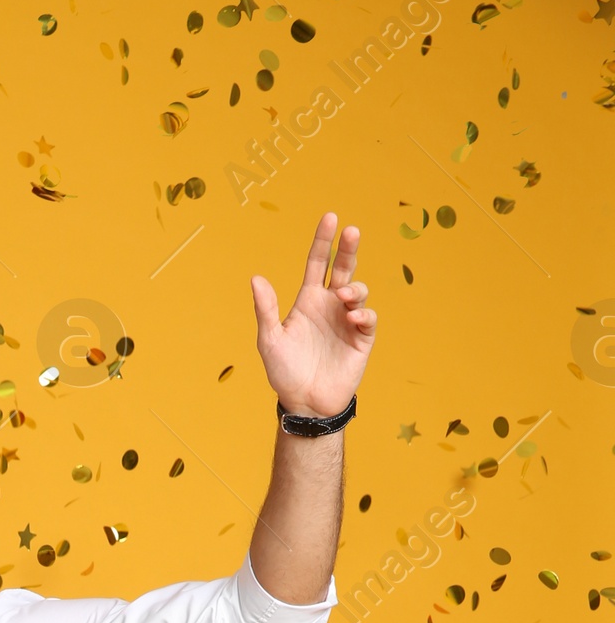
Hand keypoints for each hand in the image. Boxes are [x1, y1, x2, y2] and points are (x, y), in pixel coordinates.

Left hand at [251, 214, 376, 417]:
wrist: (304, 404)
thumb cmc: (284, 373)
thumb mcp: (269, 340)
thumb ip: (265, 310)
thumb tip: (255, 278)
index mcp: (308, 300)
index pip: (317, 263)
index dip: (323, 241)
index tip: (331, 218)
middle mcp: (330, 305)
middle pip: (342, 268)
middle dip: (348, 249)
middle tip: (351, 231)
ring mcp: (347, 320)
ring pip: (358, 290)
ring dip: (353, 287)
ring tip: (343, 295)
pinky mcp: (360, 339)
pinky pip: (367, 319)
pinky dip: (362, 314)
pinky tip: (351, 316)